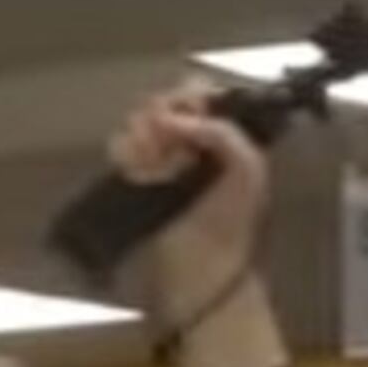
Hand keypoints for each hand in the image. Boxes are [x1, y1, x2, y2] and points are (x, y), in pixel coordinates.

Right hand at [104, 81, 270, 322]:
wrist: (200, 272)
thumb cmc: (230, 224)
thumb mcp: (247, 171)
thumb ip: (222, 133)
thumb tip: (171, 118)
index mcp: (227, 139)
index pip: (203, 94)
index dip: (189, 96)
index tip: (185, 112)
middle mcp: (194, 145)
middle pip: (165, 103)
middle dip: (160, 114)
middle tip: (164, 139)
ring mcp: (163, 160)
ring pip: (139, 123)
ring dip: (142, 135)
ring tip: (151, 161)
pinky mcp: (136, 180)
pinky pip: (121, 149)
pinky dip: (125, 153)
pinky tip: (137, 172)